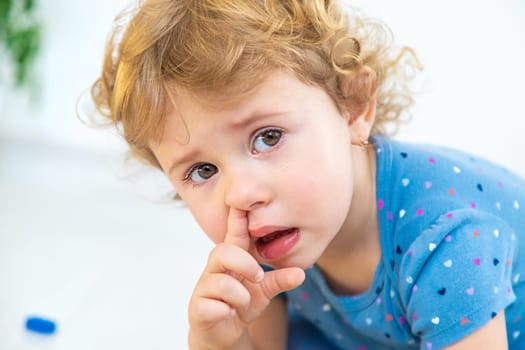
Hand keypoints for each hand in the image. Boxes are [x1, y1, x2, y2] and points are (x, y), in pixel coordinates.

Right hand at [188, 208, 304, 349]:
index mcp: (231, 258)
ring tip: (243, 302)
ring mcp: (204, 287)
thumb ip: (279, 279)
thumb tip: (301, 273)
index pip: (234, 233)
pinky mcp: (197, 307)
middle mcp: (215, 268)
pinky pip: (209, 305)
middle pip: (223, 250)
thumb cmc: (240, 303)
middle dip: (244, 263)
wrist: (222, 333)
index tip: (240, 202)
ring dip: (239, 295)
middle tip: (258, 276)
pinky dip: (224, 311)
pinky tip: (228, 313)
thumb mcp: (264, 290)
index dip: (236, 218)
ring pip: (219, 282)